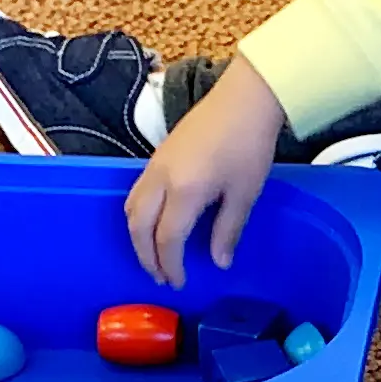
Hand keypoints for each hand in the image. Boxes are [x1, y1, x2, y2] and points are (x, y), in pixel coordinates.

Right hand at [123, 62, 287, 287]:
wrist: (244, 98)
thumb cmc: (249, 145)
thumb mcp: (244, 193)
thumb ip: (228, 230)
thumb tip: (219, 263)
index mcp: (185, 191)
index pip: (167, 239)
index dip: (171, 265)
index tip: (179, 283)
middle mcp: (161, 179)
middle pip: (139, 228)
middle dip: (146, 257)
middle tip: (161, 277)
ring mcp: (154, 165)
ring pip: (131, 209)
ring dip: (138, 237)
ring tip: (154, 255)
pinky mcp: (156, 156)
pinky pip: (135, 193)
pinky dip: (138, 216)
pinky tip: (155, 224)